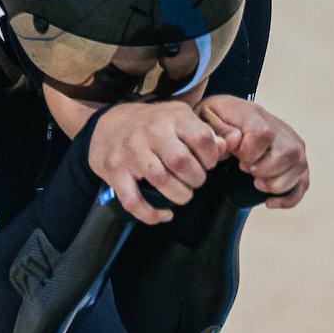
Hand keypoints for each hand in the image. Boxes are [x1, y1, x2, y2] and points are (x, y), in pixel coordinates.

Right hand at [89, 100, 234, 223]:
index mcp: (172, 116)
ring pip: (160, 180)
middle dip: (196, 179)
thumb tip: (226, 146)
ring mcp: (130, 151)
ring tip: (182, 195)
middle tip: (195, 182)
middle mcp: (150, 131)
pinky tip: (162, 216)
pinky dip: (150, 213)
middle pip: (182, 162)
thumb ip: (205, 132)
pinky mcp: (114, 170)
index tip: (207, 164)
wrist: (107, 125)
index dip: (211, 157)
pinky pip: (133, 199)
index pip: (202, 138)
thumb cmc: (152, 125)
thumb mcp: (179, 118)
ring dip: (178, 195)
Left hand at [198, 96, 308, 208]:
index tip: (238, 159)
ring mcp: (291, 145)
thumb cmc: (215, 120)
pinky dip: (288, 197)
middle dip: (266, 170)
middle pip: (289, 152)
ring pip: (299, 167)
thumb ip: (217, 130)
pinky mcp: (295, 161)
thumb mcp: (205, 118)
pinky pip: (302, 182)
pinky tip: (269, 202)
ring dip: (277, 183)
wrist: (225, 119)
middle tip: (248, 171)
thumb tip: (235, 141)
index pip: (263, 134)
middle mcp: (280, 129)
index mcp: (255, 116)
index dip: (250, 153)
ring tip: (256, 182)